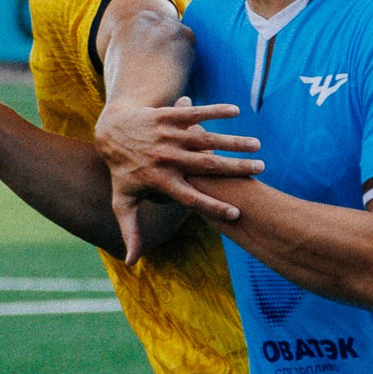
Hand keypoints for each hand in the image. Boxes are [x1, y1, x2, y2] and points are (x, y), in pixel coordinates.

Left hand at [94, 97, 262, 259]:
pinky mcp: (168, 116)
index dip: (213, 207)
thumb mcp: (123, 202)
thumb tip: (131, 263)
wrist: (111, 132)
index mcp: (161, 181)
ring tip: (256, 146)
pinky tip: (236, 111)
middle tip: (261, 169)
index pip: (190, 198)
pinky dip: (215, 110)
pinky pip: (194, 113)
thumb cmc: (121, 172)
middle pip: (205, 166)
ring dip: (231, 141)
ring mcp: (167, 136)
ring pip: (204, 139)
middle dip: (234, 168)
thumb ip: (130, 231)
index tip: (237, 214)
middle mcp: (166, 158)